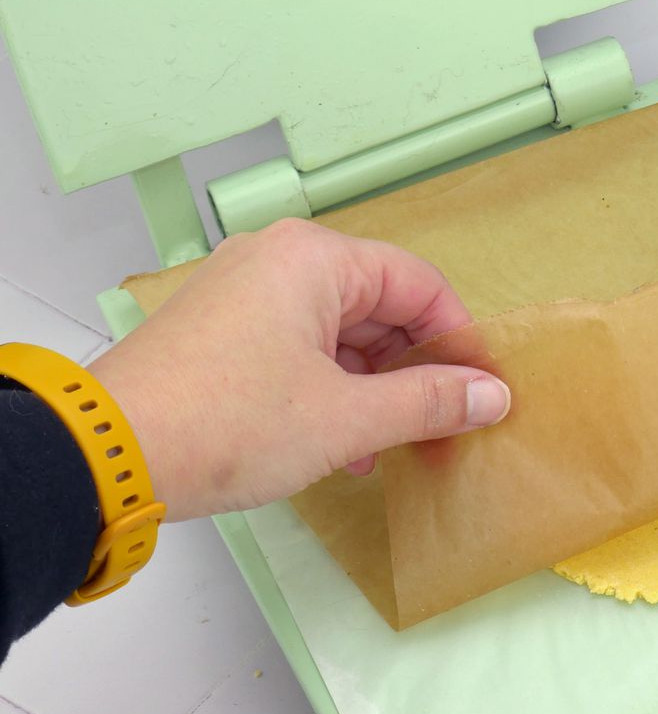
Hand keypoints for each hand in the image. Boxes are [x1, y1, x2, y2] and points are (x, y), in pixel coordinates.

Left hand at [89, 218, 508, 519]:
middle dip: (416, 369)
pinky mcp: (222, 331)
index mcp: (312, 260)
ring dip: (375, 387)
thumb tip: (487, 395)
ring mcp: (244, 294)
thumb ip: (429, 402)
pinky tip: (343, 444)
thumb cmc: (223, 422)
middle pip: (379, 306)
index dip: (459, 340)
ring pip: (340, 332)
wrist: (114, 453)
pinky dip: (333, 388)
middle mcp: (276, 261)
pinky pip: (301, 347)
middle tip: (444, 423)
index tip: (481, 389)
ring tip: (392, 445)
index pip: (418, 285)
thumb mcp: (348, 418)